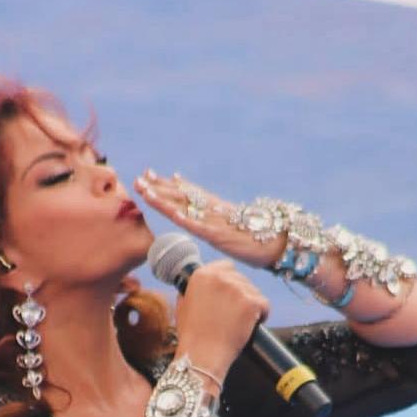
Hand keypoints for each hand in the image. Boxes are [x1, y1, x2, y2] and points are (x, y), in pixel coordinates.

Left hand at [133, 169, 286, 270]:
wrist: (278, 241)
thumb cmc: (254, 232)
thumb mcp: (230, 219)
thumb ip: (213, 209)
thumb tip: (200, 198)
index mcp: (214, 206)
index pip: (186, 191)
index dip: (165, 184)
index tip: (146, 174)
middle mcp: (212, 209)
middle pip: (181, 196)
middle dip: (158, 189)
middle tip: (137, 180)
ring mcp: (216, 222)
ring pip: (186, 209)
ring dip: (165, 200)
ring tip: (146, 193)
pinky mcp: (222, 236)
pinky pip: (202, 228)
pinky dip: (187, 220)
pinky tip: (174, 215)